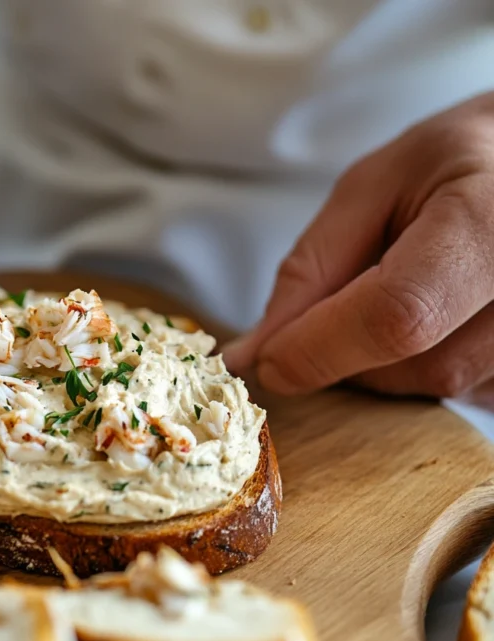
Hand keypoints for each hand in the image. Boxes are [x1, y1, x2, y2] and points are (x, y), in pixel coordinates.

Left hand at [224, 93, 493, 406]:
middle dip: (351, 352)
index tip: (269, 359)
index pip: (398, 316)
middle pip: (418, 365)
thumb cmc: (460, 162)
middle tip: (345, 303)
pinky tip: (438, 317)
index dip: (319, 348)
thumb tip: (255, 354)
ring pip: (438, 387)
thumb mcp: (374, 186)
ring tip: (405, 293)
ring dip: (390, 360)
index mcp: (489, 223)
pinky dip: (427, 365)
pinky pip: (467, 394)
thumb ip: (312, 268)